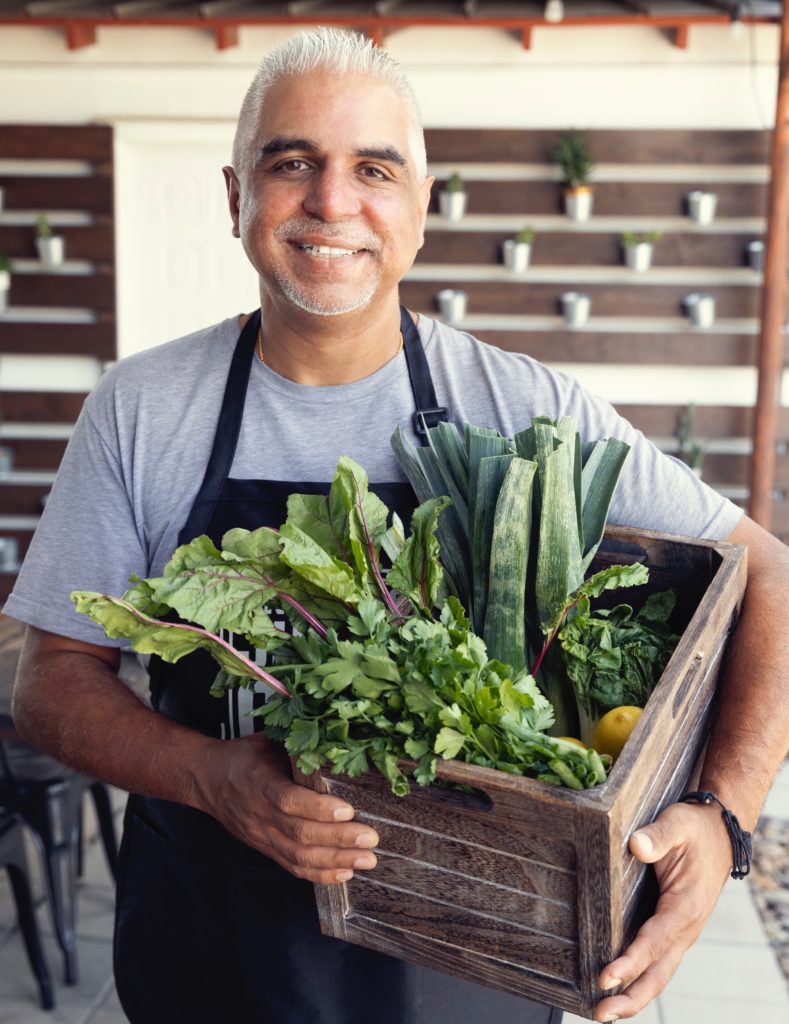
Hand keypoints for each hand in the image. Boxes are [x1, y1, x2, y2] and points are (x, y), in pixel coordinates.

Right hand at [194, 733, 378, 884]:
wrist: (208, 780)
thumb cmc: (245, 756)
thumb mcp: (268, 741)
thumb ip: (297, 746)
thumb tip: (337, 739)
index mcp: (259, 780)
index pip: (288, 800)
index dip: (318, 808)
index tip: (349, 810)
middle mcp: (259, 812)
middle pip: (300, 833)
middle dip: (339, 839)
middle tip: (371, 839)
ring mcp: (262, 835)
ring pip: (299, 856)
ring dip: (336, 860)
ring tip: (367, 860)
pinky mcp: (265, 848)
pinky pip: (292, 867)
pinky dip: (320, 874)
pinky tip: (345, 872)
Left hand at [594, 801, 730, 1020]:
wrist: (719, 834)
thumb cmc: (694, 830)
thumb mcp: (677, 824)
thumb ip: (657, 835)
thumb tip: (636, 845)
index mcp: (684, 906)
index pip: (653, 941)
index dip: (629, 962)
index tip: (605, 977)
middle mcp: (685, 928)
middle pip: (658, 973)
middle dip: (630, 997)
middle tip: (599, 1014)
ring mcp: (680, 933)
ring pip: (659, 974)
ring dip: (634, 996)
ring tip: (604, 1014)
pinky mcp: (673, 931)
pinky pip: (657, 962)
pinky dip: (639, 980)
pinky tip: (618, 989)